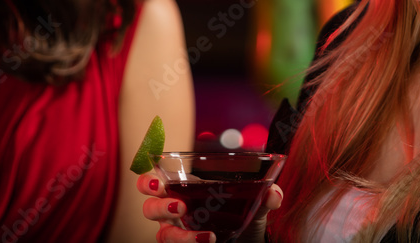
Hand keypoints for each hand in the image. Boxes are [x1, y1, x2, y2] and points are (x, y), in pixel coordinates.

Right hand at [137, 172, 283, 242]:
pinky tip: (209, 240)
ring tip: (206, 235)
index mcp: (181, 191)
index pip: (152, 183)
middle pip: (149, 208)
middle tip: (180, 206)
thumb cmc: (239, 217)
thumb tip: (274, 193)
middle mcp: (173, 213)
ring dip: (180, 235)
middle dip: (159, 206)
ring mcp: (177, 234)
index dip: (146, 182)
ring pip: (162, 234)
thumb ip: (265, 196)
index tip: (157, 182)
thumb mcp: (254, 205)